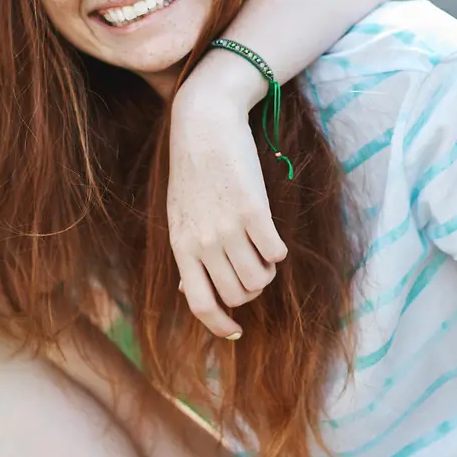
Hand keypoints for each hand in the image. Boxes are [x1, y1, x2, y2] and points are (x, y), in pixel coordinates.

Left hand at [168, 78, 287, 338]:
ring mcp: (228, 228)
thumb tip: (186, 293)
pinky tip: (272, 235)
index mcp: (181, 246)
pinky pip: (276, 253)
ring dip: (267, 271)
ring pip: (260, 279)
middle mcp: (203, 243)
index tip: (236, 332)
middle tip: (253, 267)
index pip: (200, 304)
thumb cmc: (193, 171)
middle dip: (251, 289)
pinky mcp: (253, 210)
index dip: (219, 325)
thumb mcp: (179, 216)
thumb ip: (186, 254)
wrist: (204, 124)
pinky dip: (278, 251)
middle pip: (237, 294)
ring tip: (262, 250)